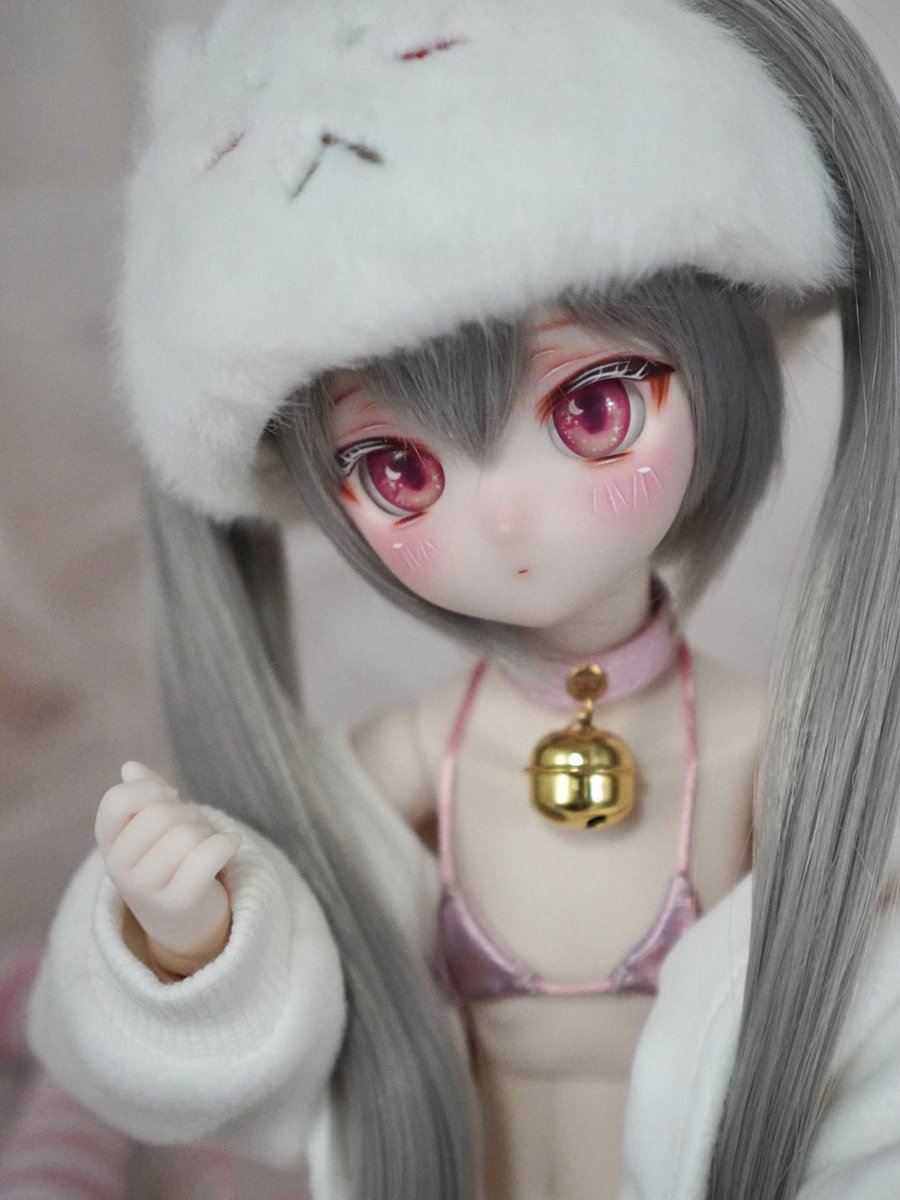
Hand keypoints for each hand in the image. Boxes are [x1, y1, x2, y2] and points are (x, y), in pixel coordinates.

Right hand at [95, 762, 239, 976]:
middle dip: (188, 814)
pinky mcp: (179, 903)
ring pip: (187, 834)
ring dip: (207, 833)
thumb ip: (143, 796)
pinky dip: (227, 844)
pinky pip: (208, 855)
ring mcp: (146, 889)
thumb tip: (130, 767)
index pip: (116, 800)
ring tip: (207, 847)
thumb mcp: (152, 829)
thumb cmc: (170, 863)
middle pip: (160, 814)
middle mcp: (119, 868)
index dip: (150, 790)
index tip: (168, 798)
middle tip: (194, 830)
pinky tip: (231, 846)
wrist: (185, 923)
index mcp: (108, 843)